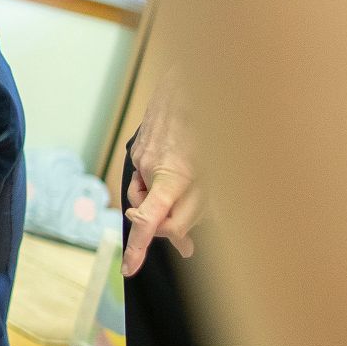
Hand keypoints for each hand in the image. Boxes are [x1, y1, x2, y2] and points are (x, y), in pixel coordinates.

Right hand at [123, 68, 202, 275]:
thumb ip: (197, 209)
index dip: (138, 247)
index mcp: (172, 174)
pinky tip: (182, 173)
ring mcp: (141, 154)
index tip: (128, 269)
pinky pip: (147, 177)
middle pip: (152, 212)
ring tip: (195, 196)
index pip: (149, 220)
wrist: (196, 76)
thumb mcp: (218, 174)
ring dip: (167, 203)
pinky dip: (161, 184)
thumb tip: (182, 240)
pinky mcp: (140, 145)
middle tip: (190, 244)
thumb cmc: (217, 123)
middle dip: (170, 227)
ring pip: (150, 194)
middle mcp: (150, 165)